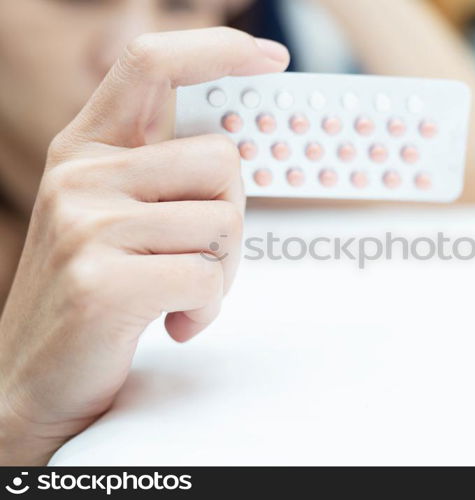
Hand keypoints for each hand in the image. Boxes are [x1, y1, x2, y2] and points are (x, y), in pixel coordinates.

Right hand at [0, 28, 288, 464]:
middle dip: (232, 217)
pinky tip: (175, 323)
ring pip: (223, 222)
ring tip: (180, 295)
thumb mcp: (116, 216)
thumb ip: (164, 176)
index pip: (152, 65)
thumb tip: (236, 147)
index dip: (217, 50)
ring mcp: (86, 226)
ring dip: (221, 272)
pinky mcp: (101, 282)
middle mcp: (82, 176)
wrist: (33, 380)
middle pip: (222, 160)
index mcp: (88, 149)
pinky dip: (207, 310)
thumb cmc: (96, 293)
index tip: (271, 57)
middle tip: (203, 259)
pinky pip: (206, 279)